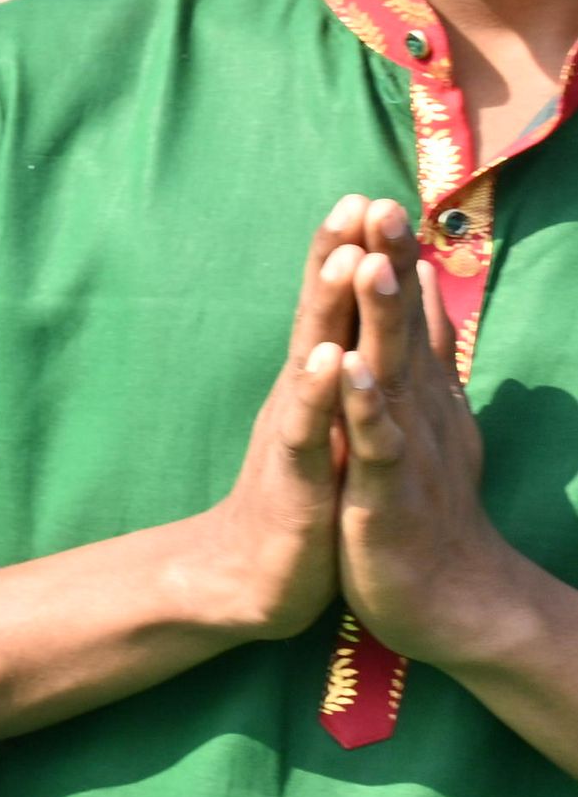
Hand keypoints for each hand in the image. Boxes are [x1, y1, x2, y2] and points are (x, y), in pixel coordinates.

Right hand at [169, 196, 371, 640]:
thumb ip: (345, 379)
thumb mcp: (331, 430)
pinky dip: (317, 389)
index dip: (349, 252)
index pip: (334, 308)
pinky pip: (305, 426)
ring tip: (345, 254)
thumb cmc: (300, 502)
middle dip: (336, 254)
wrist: (246, 579)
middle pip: (318, 313)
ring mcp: (291, 431)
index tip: (372, 195)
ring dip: (326, 305)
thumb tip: (362, 329)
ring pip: (310, 356)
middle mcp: (297, 395)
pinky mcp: (291, 476)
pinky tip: (327, 357)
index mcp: (315, 385)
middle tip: (356, 197)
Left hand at [334, 204, 567, 671]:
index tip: (377, 197)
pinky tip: (347, 370)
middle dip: (390, 269)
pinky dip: (364, 408)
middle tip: (382, 204)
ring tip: (372, 266)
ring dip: (382, 321)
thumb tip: (427, 302)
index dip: (391, 260)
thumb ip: (426, 360)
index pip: (402, 318)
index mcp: (416, 396)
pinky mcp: (389, 496)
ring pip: (393, 376)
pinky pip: (376, 445)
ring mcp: (406, 451)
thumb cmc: (426, 505)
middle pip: (400, 330)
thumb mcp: (425, 424)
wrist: (450, 599)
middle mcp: (418, 413)